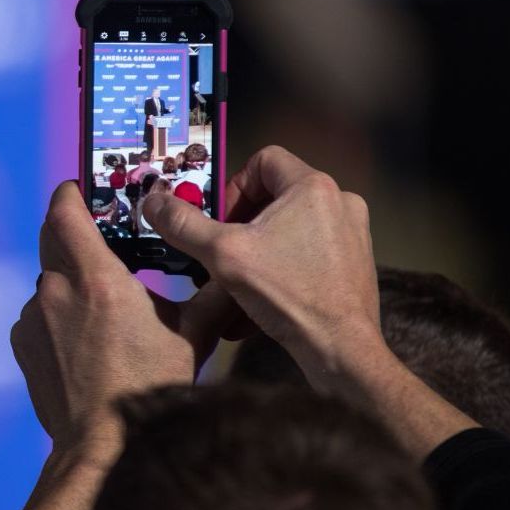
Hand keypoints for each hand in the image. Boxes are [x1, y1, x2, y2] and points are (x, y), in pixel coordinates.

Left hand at [11, 181, 234, 454]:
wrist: (103, 443)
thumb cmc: (151, 386)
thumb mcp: (194, 335)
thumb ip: (215, 295)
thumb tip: (239, 272)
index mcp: (97, 278)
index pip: (66, 211)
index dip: (72, 193)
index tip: (80, 187)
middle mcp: (57, 290)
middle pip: (53, 238)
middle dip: (73, 232)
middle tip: (100, 238)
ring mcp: (33, 317)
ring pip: (50, 280)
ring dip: (70, 282)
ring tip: (102, 307)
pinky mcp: (23, 342)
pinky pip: (38, 313)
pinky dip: (57, 316)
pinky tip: (84, 340)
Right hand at [140, 145, 381, 382]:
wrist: (340, 349)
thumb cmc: (286, 294)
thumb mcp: (221, 255)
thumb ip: (183, 224)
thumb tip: (153, 201)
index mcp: (313, 187)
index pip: (264, 160)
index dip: (234, 185)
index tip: (221, 221)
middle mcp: (340, 202)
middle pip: (276, 195)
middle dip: (243, 224)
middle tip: (225, 252)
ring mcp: (352, 233)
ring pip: (291, 227)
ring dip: (259, 249)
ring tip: (240, 281)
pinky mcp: (356, 263)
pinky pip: (309, 253)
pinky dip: (282, 269)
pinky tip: (262, 300)